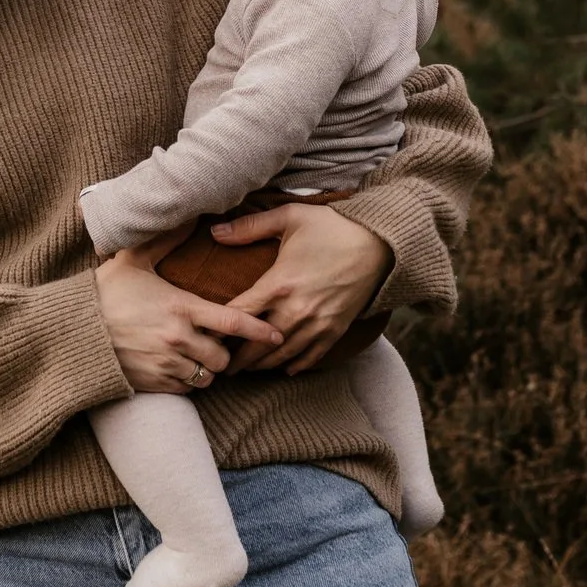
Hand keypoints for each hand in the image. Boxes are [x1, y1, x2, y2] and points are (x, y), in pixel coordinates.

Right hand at [95, 226, 282, 393]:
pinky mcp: (154, 383)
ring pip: (208, 377)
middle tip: (215, 342)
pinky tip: (177, 367)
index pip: (233, 321)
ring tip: (197, 356)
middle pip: (224, 356)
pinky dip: (187, 381)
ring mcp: (167, 364)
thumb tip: (191, 217)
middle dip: (224, 352)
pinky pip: (186, 390)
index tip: (276, 331)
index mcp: (181, 307)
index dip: (259, 328)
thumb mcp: (134, 260)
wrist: (73, 331)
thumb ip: (165, 241)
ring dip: (207, 369)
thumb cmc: (105, 293)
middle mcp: (179, 339)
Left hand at [214, 204, 391, 374]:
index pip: (240, 314)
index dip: (220, 327)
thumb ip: (249, 227)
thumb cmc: (332, 226)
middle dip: (237, 357)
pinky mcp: (336, 329)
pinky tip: (284, 368)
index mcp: (279, 283)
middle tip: (220, 364)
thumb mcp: (289, 217)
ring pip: (282, 355)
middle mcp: (296, 310)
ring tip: (245, 369)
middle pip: (257, 344)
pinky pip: (312, 356)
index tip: (207, 334)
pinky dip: (295, 364)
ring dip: (262, 364)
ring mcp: (317, 323)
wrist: (379, 242)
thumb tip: (215, 231)